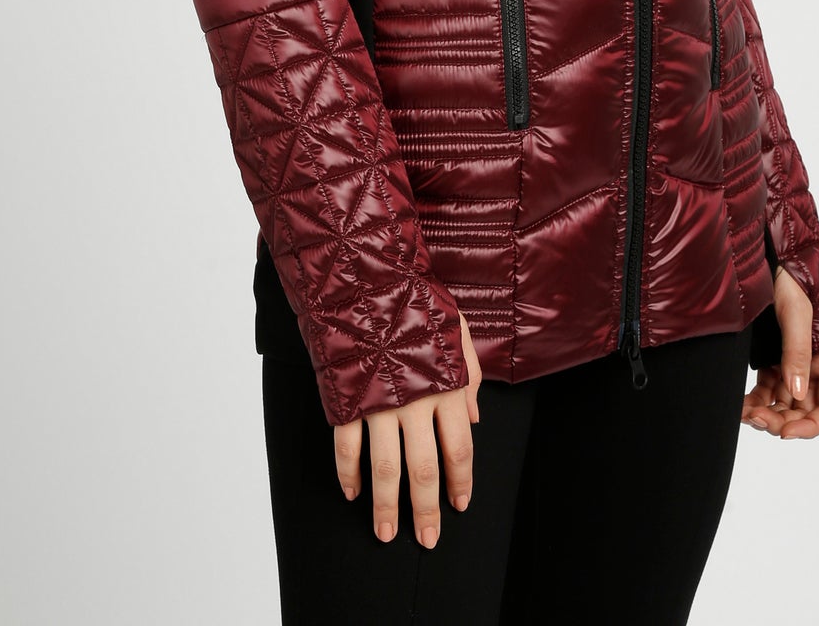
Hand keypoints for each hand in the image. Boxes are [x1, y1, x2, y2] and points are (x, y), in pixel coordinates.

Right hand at [333, 308, 482, 545]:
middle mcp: (414, 401)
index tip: (459, 505)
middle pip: (423, 468)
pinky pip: (347, 447)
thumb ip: (468, 378)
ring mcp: (378, 403)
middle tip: (426, 538)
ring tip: (386, 533)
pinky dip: (347, 474)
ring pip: (384, 468)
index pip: (459, 448)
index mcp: (446, 386)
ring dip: (385, 505)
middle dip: (425, 509)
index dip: (460, 481)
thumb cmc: (416, 304)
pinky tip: (352, 493)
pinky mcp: (348, 399)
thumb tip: (472, 422)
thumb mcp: (456, 333)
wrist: (368, 279)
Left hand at [742, 264, 818, 439]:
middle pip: (803, 410)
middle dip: (783, 421)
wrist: (765, 254)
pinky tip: (740, 405)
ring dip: (766, 414)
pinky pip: (764, 390)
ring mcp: (788, 362)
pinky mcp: (767, 357)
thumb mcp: (795, 312)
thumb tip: (796, 394)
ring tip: (744, 413)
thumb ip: (797, 353)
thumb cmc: (789, 276)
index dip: (814, 425)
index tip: (788, 432)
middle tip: (756, 420)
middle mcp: (811, 365)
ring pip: (782, 404)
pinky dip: (753, 402)